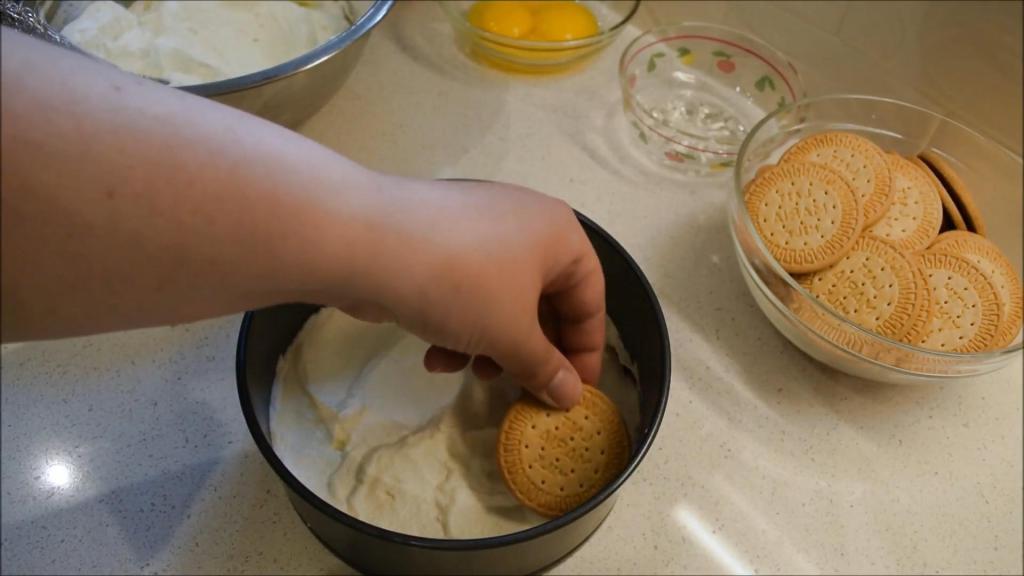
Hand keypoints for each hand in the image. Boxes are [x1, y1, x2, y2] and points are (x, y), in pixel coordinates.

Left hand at [335, 178, 604, 408]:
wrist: (365, 241)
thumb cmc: (460, 284)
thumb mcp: (510, 335)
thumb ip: (545, 369)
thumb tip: (571, 396)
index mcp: (558, 234)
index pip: (590, 298)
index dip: (585, 350)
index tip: (574, 393)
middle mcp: (524, 224)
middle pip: (544, 301)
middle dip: (528, 351)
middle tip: (518, 388)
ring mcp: (478, 227)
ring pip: (501, 300)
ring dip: (490, 345)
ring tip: (470, 373)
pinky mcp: (438, 239)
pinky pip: (465, 289)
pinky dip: (458, 324)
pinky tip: (434, 356)